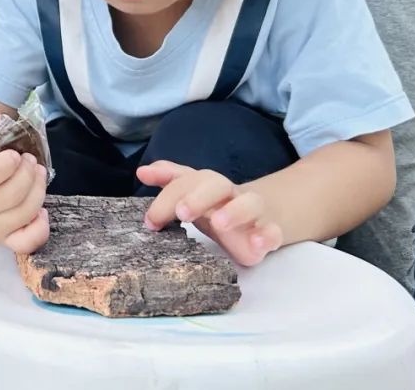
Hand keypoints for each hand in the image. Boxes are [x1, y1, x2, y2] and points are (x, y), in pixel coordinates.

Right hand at [0, 109, 48, 252]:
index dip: (7, 164)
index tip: (14, 155)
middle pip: (12, 195)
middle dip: (29, 173)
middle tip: (31, 161)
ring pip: (25, 213)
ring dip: (39, 190)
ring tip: (38, 175)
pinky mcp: (5, 240)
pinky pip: (27, 242)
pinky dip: (40, 227)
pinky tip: (41, 211)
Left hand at [137, 161, 282, 265]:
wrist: (260, 216)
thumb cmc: (216, 205)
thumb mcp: (191, 193)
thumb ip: (169, 181)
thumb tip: (141, 172)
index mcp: (206, 184)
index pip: (186, 178)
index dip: (166, 184)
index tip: (146, 194)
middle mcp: (228, 193)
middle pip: (216, 185)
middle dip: (197, 196)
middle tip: (181, 213)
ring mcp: (252, 212)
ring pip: (249, 204)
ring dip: (234, 211)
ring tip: (218, 223)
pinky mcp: (268, 232)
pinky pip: (273, 231)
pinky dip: (267, 235)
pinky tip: (257, 243)